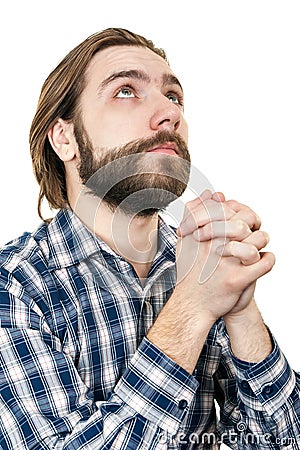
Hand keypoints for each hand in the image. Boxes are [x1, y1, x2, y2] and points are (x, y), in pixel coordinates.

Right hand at [175, 191, 274, 320]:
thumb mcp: (188, 241)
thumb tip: (212, 193)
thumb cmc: (191, 272)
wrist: (191, 305)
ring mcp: (225, 263)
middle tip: (249, 232)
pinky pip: (265, 263)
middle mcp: (212, 245)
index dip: (236, 211)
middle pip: (243, 222)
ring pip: (258, 239)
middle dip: (251, 224)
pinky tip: (260, 262)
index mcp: (201, 234)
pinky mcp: (237, 280)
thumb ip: (197, 214)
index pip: (225, 209)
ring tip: (255, 248)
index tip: (236, 219)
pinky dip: (268, 260)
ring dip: (261, 242)